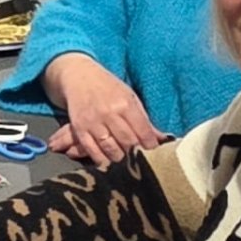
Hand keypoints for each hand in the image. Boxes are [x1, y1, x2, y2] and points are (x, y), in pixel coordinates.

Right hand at [44, 54, 161, 165]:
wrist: (79, 76)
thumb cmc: (108, 87)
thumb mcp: (130, 97)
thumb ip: (144, 120)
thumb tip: (162, 139)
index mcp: (125, 104)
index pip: (143, 131)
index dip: (150, 146)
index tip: (155, 154)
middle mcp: (109, 113)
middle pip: (128, 142)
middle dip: (136, 155)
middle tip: (141, 162)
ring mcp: (93, 121)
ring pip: (111, 149)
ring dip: (120, 159)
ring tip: (126, 163)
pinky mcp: (79, 128)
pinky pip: (92, 150)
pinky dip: (102, 159)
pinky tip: (108, 161)